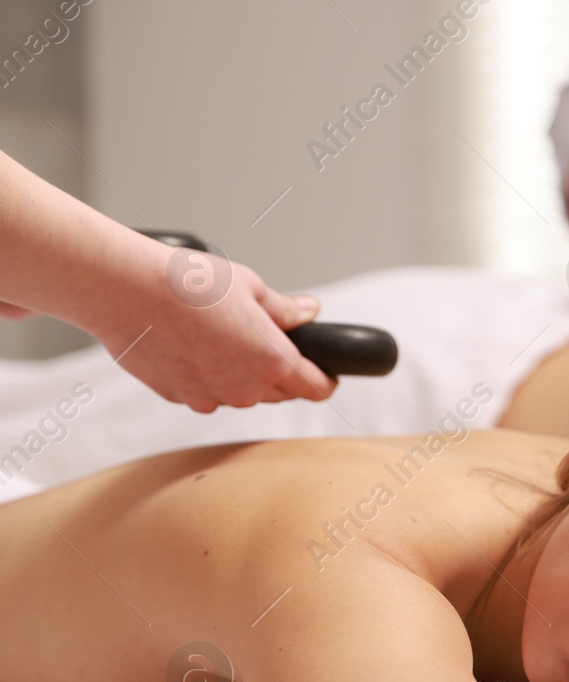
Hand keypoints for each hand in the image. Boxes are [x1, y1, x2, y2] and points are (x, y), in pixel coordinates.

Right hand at [95, 253, 335, 412]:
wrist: (126, 290)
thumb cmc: (188, 284)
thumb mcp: (250, 287)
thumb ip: (285, 309)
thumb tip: (310, 311)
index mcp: (272, 362)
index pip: (314, 388)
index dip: (325, 381)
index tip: (328, 376)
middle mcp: (244, 389)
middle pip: (279, 393)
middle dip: (281, 374)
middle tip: (268, 343)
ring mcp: (209, 397)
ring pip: (239, 394)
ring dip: (240, 375)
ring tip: (222, 337)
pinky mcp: (178, 397)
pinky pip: (205, 392)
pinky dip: (205, 376)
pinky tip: (192, 346)